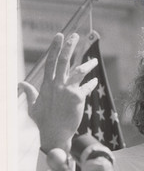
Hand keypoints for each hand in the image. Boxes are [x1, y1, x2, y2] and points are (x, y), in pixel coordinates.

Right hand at [19, 33, 97, 152]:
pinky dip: (91, 83)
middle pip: (64, 60)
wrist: (55, 135)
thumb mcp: (33, 105)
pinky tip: (95, 82)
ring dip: (87, 64)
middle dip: (69, 46)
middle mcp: (57, 85)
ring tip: (94, 61)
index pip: (51, 61)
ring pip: (79, 71)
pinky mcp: (77, 98)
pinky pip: (87, 87)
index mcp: (47, 85)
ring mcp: (67, 91)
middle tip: (75, 35)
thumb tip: (21, 84)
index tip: (60, 35)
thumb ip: (30, 93)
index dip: (55, 47)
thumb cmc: (44, 122)